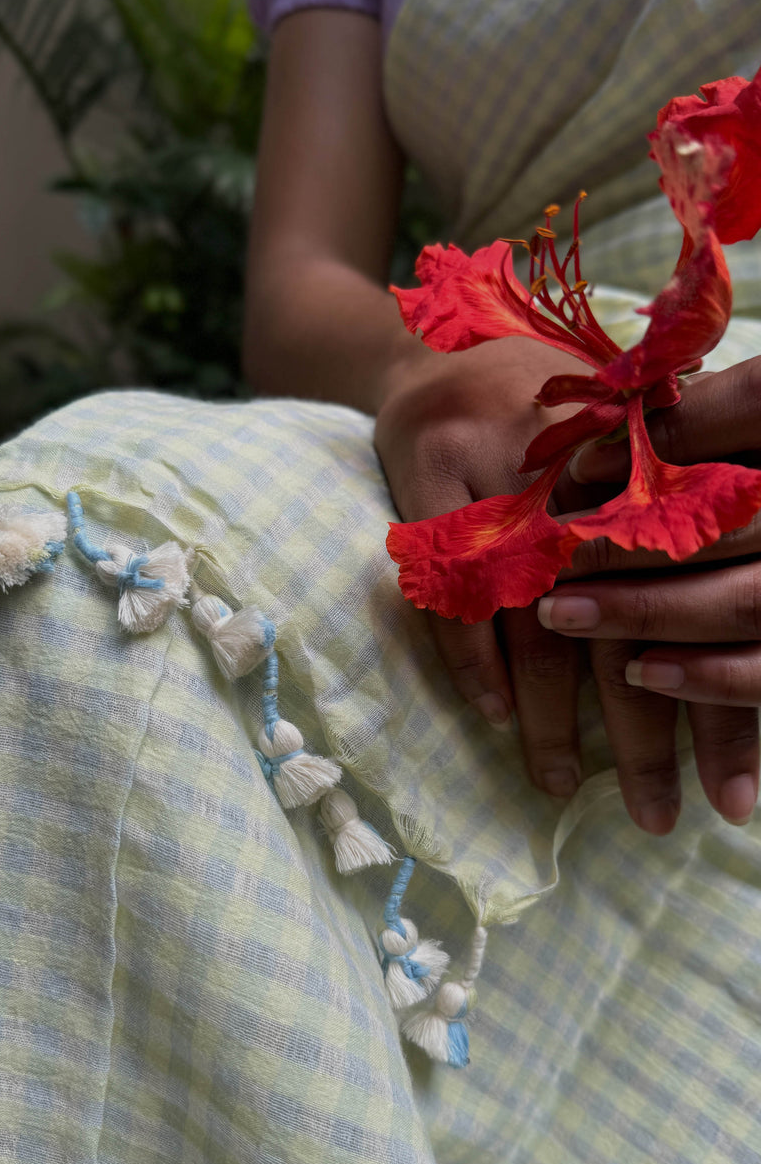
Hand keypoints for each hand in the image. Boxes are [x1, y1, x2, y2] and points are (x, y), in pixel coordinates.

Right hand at [377, 346, 760, 832]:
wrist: (437, 344)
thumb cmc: (554, 410)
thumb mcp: (636, 445)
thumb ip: (687, 518)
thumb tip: (750, 627)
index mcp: (662, 460)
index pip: (703, 606)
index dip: (721, 704)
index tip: (731, 795)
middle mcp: (591, 463)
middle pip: (629, 624)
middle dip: (647, 736)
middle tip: (659, 819)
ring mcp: (507, 463)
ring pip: (538, 619)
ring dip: (552, 719)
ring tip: (564, 788)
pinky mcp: (433, 466)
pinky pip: (455, 584)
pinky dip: (470, 658)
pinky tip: (493, 717)